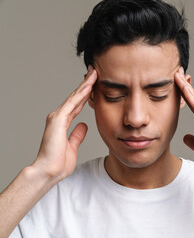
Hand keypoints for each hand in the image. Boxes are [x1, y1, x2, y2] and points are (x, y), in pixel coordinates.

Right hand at [32, 66, 96, 180]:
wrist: (48, 171)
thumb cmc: (58, 163)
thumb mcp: (72, 146)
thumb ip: (77, 135)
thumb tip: (83, 125)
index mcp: (62, 123)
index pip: (77, 104)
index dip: (86, 94)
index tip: (95, 84)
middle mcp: (59, 117)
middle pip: (76, 97)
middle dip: (86, 84)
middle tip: (95, 72)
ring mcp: (57, 117)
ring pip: (74, 97)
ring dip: (85, 85)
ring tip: (94, 73)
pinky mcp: (57, 120)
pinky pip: (72, 104)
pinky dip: (80, 94)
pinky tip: (88, 86)